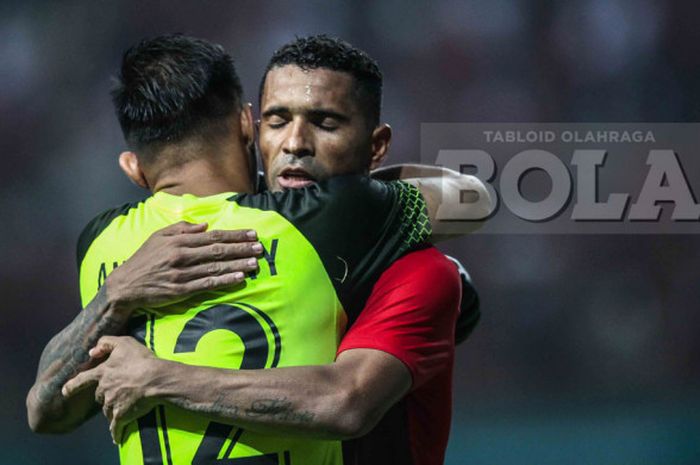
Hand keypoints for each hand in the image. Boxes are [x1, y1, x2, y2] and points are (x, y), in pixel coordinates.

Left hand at [62, 336, 162, 443]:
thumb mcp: (124, 343)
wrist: (156, 378)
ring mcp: (111, 404)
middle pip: (99, 396)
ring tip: (125, 407)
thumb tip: (91, 351)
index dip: (73, 385)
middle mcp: (104, 390)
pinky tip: (117, 437)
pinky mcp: (122, 416)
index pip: (83, 379)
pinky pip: (116, 426)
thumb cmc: (141, 360)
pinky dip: (116, 432)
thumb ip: (106, 343)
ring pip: (107, 410)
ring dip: (113, 410)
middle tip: (119, 392)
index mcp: (102, 373)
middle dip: (106, 395)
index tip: (65, 391)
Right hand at [105, 221, 262, 311]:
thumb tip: (205, 225)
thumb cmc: (144, 260)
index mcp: (178, 241)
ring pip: (216, 267)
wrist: (124, 286)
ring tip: (255, 262)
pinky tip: (239, 278)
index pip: (213, 236)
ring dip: (238, 264)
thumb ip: (181, 229)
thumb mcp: (158, 237)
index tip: (252, 234)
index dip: (234, 235)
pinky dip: (224, 280)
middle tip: (260, 247)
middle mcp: (182, 256)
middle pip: (218, 250)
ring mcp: (182, 274)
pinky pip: (207, 284)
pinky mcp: (181, 290)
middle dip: (241, 248)